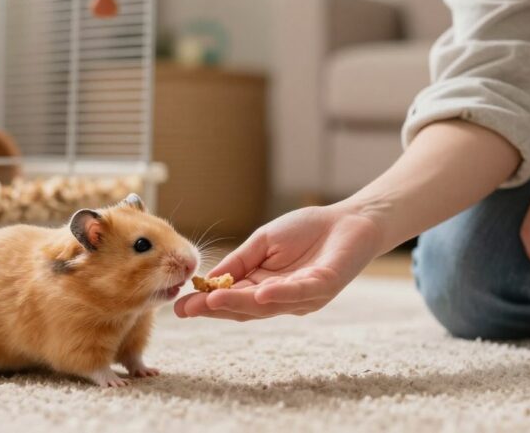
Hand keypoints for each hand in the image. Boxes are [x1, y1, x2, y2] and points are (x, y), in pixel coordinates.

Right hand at [174, 204, 384, 320]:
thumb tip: (207, 277)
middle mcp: (282, 298)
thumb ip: (239, 261)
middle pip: (245, 309)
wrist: (349, 220)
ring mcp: (303, 297)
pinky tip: (260, 292)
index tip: (180, 306)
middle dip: (216, 308)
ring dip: (241, 303)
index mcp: (264, 287)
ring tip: (214, 300)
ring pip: (268, 304)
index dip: (207, 303)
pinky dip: (280, 294)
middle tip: (189, 309)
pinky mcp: (325, 286)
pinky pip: (299, 293)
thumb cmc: (307, 230)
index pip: (232, 300)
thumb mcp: (263, 243)